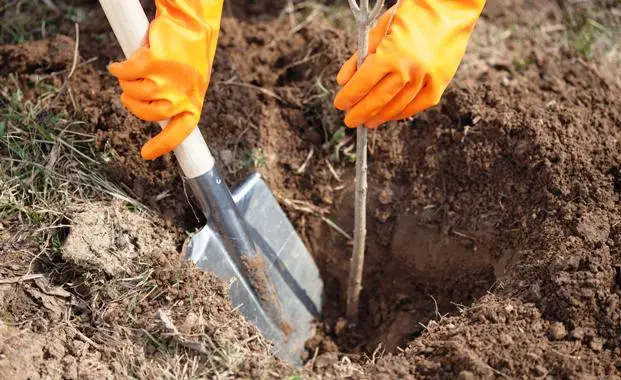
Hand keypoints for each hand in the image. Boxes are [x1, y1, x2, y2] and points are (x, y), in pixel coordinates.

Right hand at [108, 0, 222, 159]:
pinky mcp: (154, 62)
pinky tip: (118, 65)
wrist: (190, 23)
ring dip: (127, 84)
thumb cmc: (189, 53)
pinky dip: (119, 69)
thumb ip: (176, 100)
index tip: (146, 155)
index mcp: (193, 104)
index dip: (162, 146)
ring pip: (135, 92)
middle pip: (148, 114)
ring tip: (131, 73)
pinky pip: (127, 73)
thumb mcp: (190, 82)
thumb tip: (156, 116)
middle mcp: (182, 96)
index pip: (179, 133)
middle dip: (133, 105)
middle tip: (129, 94)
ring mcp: (168, 80)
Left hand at [334, 0, 485, 128]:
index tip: (339, 104)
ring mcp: (427, 78)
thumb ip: (360, 56)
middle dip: (361, 112)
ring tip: (368, 121)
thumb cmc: (412, 12)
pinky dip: (403, 112)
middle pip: (378, 99)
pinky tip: (391, 115)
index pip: (363, 83)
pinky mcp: (441, 81)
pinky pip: (419, 104)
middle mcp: (409, 70)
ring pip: (398, 105)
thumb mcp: (380, 28)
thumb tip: (343, 81)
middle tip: (350, 120)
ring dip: (380, 116)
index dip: (349, 96)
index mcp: (390, 54)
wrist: (452, 6)